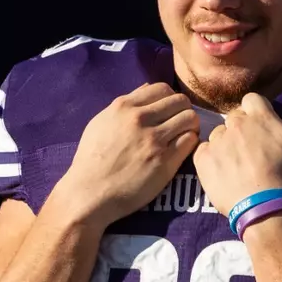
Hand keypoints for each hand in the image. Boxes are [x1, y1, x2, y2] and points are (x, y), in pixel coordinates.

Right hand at [50, 82, 198, 227]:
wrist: (90, 192)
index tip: (168, 111)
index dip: (170, 98)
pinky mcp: (165, 162)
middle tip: (179, 124)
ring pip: (189, 118)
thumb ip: (124, 105)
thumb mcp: (101, 123)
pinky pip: (190, 141)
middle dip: (183, 110)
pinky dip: (191, 142)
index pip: (162, 88)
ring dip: (190, 126)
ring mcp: (154, 140)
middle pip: (180, 101)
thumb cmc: (92, 159)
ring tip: (183, 136)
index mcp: (123, 107)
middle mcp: (140, 119)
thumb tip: (147, 89)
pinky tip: (182, 150)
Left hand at [192, 88, 281, 216]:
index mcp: (259, 115)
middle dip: (241, 130)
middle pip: (234, 117)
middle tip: (251, 152)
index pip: (252, 100)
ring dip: (226, 144)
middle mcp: (235, 123)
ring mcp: (217, 141)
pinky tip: (223, 172)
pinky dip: (211, 158)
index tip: (262, 131)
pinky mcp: (203, 160)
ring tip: (237, 166)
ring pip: (218, 135)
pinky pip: (203, 150)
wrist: (267, 206)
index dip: (256, 113)